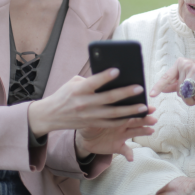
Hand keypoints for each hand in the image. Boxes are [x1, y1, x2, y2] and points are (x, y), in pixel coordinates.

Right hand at [28, 68, 153, 137]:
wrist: (51, 115)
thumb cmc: (65, 94)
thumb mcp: (73, 83)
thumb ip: (90, 80)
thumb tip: (110, 78)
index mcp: (78, 90)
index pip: (93, 82)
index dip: (105, 77)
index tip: (117, 70)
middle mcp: (84, 103)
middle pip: (108, 98)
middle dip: (125, 93)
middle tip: (140, 88)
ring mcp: (89, 116)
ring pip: (113, 114)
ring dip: (130, 110)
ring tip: (143, 106)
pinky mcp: (92, 124)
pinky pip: (110, 123)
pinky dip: (123, 120)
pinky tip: (134, 116)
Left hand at [76, 106, 156, 161]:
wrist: (85, 137)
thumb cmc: (89, 121)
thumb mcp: (91, 115)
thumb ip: (97, 110)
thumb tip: (98, 102)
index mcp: (117, 114)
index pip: (130, 110)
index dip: (140, 109)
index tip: (149, 107)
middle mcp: (122, 124)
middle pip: (136, 120)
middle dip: (145, 119)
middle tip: (154, 119)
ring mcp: (122, 135)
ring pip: (135, 132)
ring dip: (143, 132)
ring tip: (151, 131)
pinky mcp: (118, 146)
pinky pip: (125, 151)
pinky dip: (129, 154)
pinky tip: (131, 158)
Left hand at [150, 58, 194, 106]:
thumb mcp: (189, 79)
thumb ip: (176, 83)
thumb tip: (162, 88)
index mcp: (180, 63)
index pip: (167, 77)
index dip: (159, 86)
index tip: (152, 94)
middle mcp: (187, 64)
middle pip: (179, 90)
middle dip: (186, 96)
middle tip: (194, 94)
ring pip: (187, 93)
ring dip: (193, 99)